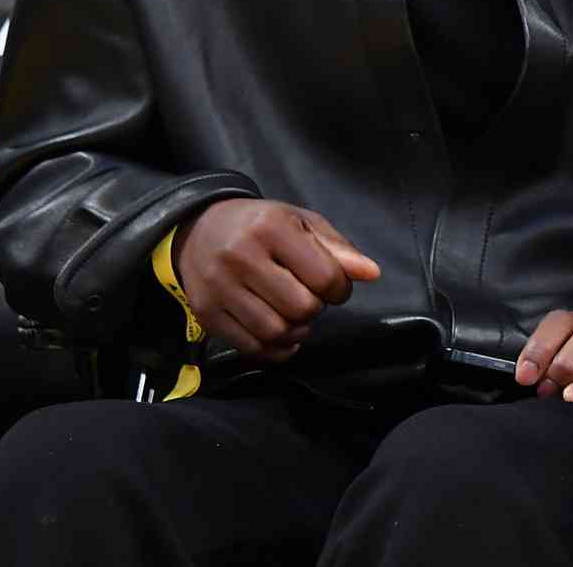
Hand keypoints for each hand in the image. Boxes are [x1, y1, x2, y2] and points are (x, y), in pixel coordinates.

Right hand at [174, 198, 381, 361]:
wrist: (200, 228)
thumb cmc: (262, 225)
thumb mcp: (302, 223)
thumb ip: (338, 249)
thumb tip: (371, 273)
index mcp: (271, 228)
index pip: (324, 277)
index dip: (340, 289)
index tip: (335, 287)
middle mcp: (241, 257)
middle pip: (301, 308)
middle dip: (316, 309)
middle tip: (311, 298)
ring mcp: (219, 287)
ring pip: (275, 332)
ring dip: (297, 332)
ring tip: (296, 315)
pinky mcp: (206, 313)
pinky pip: (250, 347)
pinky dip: (275, 350)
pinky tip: (282, 335)